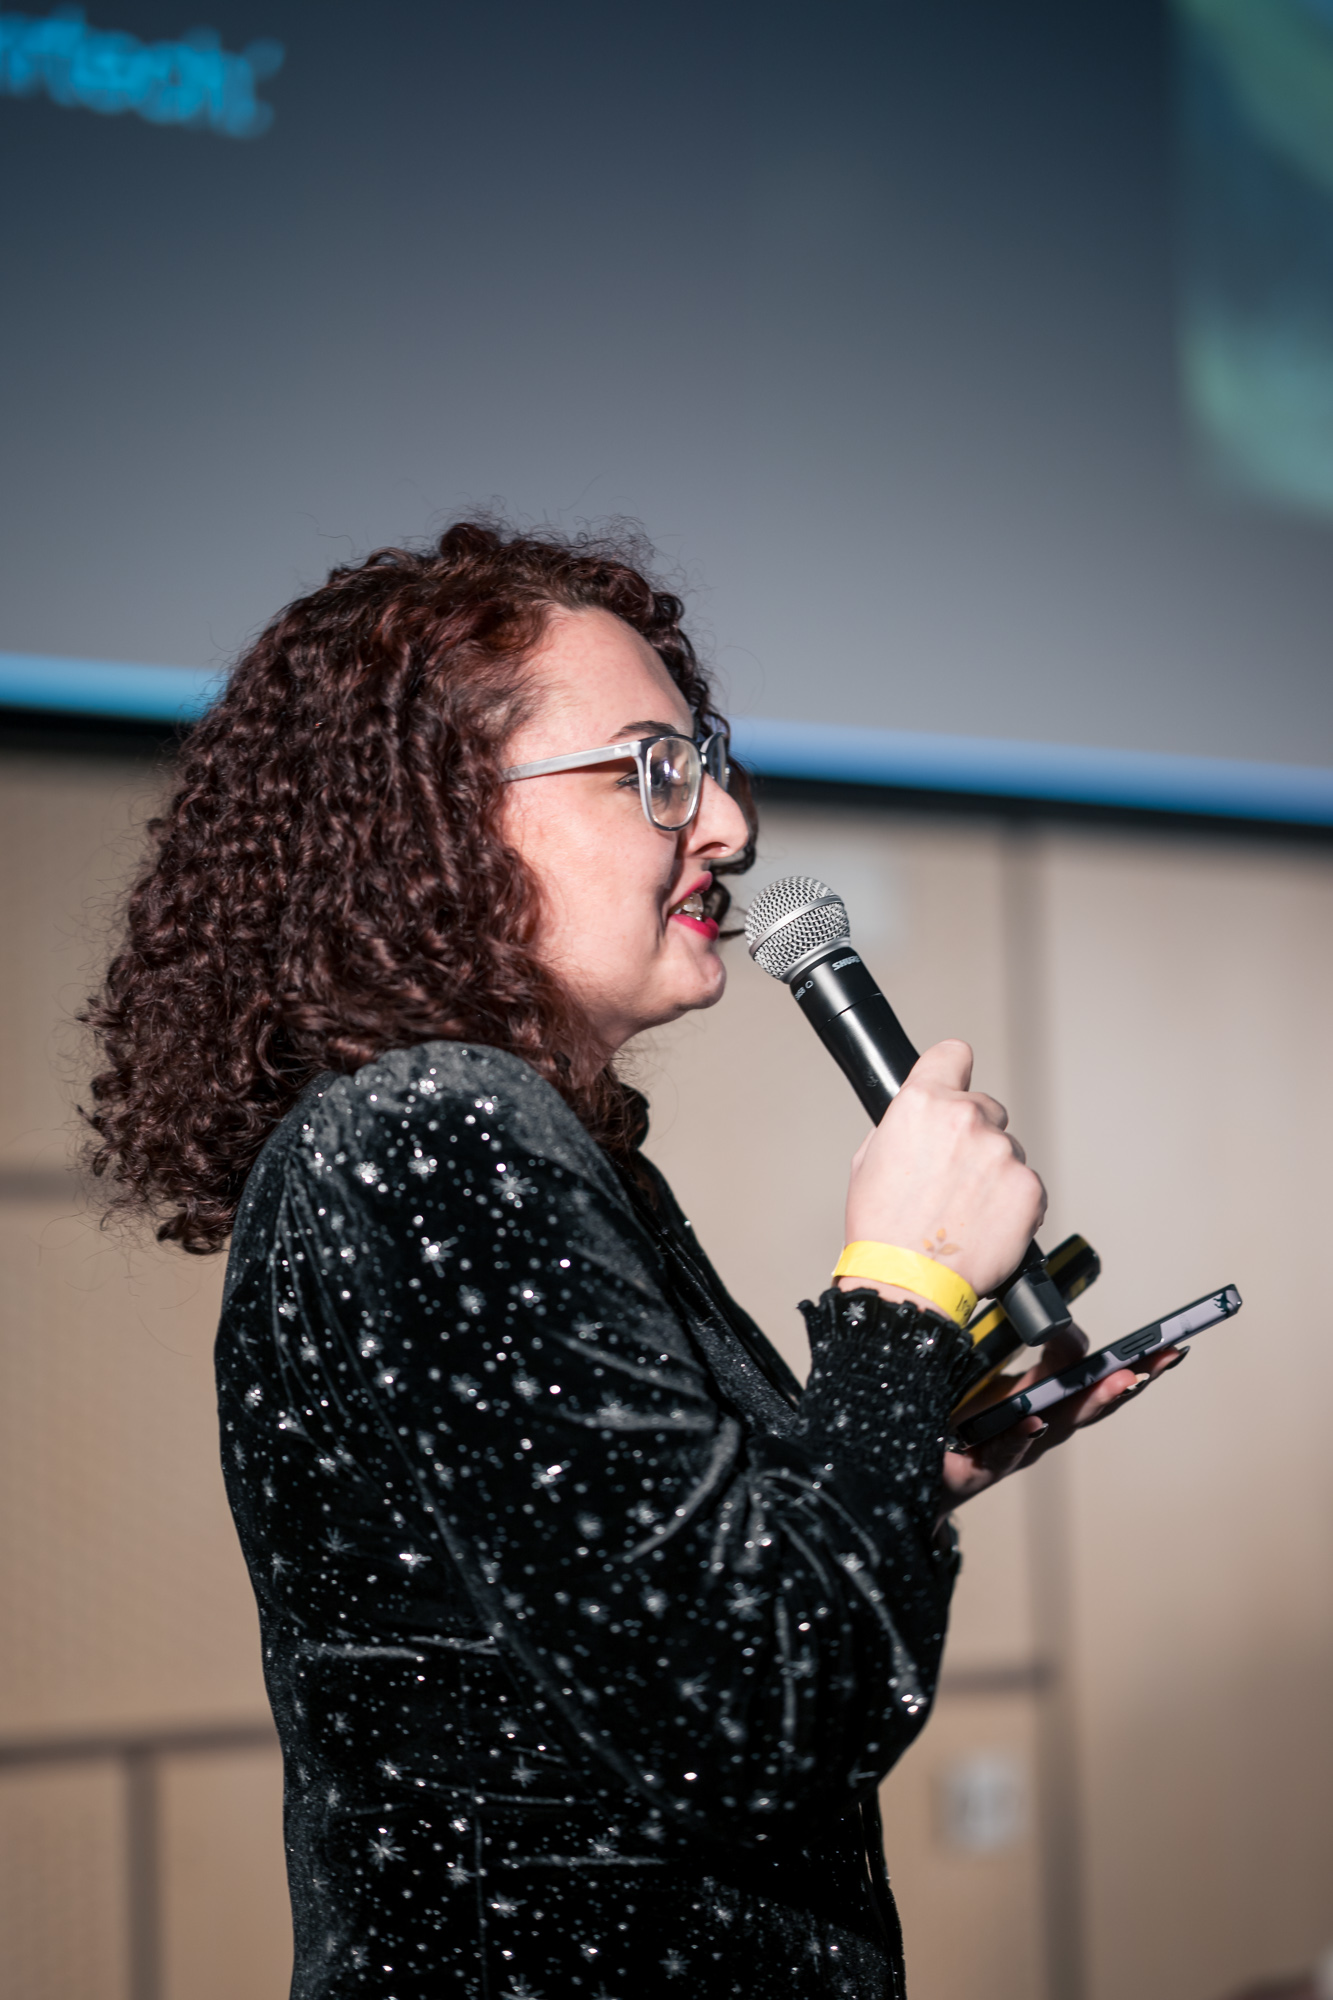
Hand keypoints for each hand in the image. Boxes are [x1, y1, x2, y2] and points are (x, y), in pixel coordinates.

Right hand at [842, 1040, 1045, 1307]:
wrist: (909, 1281)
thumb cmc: (882, 1230)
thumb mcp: (869, 1160)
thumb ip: (904, 1127)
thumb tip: (923, 1122)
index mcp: (922, 1104)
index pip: (952, 1055)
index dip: (953, 1069)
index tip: (958, 1081)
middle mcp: (966, 1118)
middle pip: (986, 1108)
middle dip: (974, 1136)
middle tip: (954, 1176)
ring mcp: (1002, 1152)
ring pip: (1007, 1151)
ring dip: (993, 1173)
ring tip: (965, 1212)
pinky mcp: (1029, 1188)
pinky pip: (1028, 1187)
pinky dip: (1013, 1204)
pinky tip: (985, 1225)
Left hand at [939, 1326, 1187, 1514]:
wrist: (928, 1473)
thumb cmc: (973, 1427)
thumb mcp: (1012, 1383)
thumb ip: (1044, 1359)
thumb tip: (1071, 1329)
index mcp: (1052, 1405)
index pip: (1101, 1384)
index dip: (1137, 1367)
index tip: (1173, 1347)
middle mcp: (1044, 1430)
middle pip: (1092, 1406)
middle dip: (1128, 1382)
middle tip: (1159, 1361)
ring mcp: (1019, 1451)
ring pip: (1060, 1426)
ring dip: (1092, 1404)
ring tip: (1119, 1381)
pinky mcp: (983, 1467)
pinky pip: (1005, 1451)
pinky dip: (1021, 1438)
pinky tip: (1034, 1423)